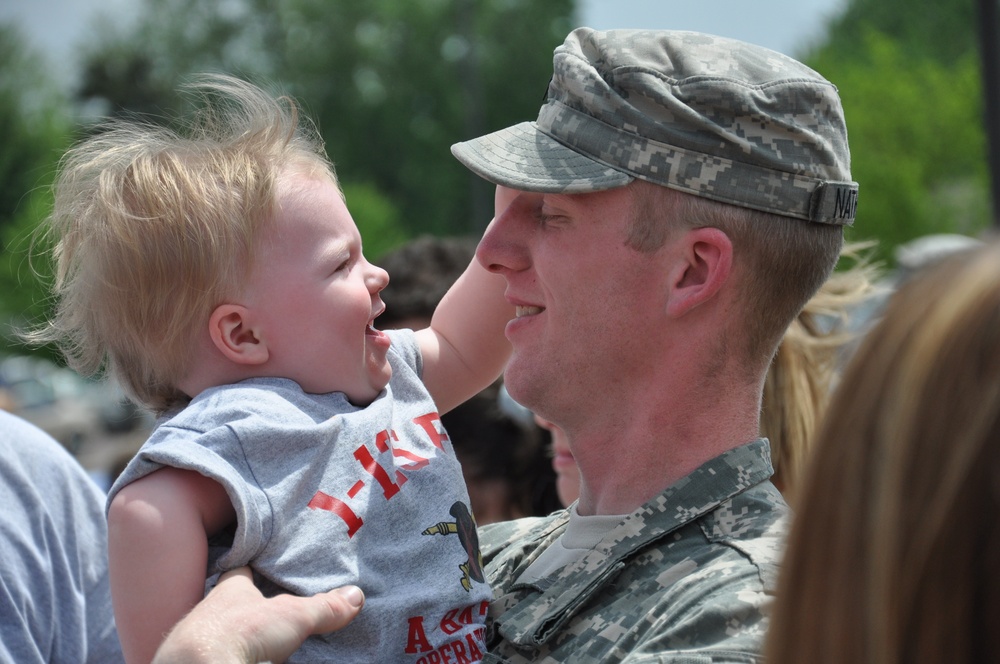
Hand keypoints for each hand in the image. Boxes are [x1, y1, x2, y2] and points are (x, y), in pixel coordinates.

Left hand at [152, 567, 363, 663]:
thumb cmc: (241, 631)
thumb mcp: (293, 616)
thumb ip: (324, 607)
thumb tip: (356, 596)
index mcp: (230, 590)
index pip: (240, 572)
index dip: (252, 571)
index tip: (263, 569)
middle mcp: (210, 611)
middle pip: (232, 603)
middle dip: (248, 607)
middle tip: (269, 611)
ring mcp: (202, 639)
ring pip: (222, 630)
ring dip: (237, 634)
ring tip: (260, 640)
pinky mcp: (202, 661)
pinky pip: (219, 653)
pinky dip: (232, 654)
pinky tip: (249, 658)